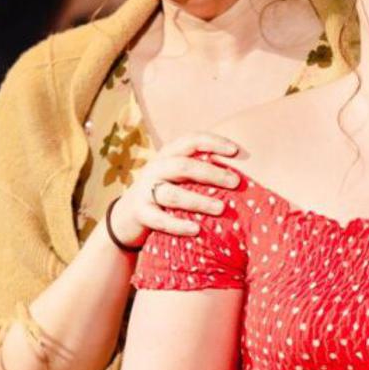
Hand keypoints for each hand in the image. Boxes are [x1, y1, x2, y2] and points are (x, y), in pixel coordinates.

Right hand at [106, 132, 240, 246]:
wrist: (125, 217)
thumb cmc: (164, 193)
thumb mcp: (177, 177)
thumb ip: (199, 170)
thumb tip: (243, 174)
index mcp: (167, 155)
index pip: (191, 141)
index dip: (213, 142)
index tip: (236, 150)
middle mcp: (155, 169)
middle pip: (183, 166)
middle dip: (211, 173)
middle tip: (236, 182)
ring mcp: (145, 191)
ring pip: (172, 194)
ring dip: (198, 201)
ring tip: (221, 208)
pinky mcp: (140, 213)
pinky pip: (160, 219)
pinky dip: (178, 225)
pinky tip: (196, 229)